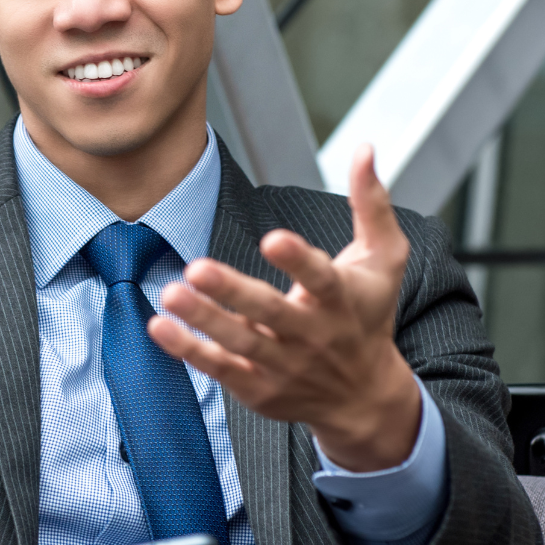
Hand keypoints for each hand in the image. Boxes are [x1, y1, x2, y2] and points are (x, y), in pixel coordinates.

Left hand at [148, 144, 420, 471]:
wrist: (364, 396)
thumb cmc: (368, 315)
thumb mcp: (384, 261)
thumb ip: (372, 205)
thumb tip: (365, 149)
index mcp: (340, 299)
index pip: (320, 278)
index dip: (298, 260)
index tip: (273, 238)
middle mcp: (312, 335)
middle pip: (270, 312)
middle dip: (233, 292)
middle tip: (197, 268)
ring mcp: (284, 365)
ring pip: (239, 342)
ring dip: (203, 319)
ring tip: (170, 293)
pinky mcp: (258, 387)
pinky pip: (219, 369)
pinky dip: (188, 350)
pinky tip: (160, 327)